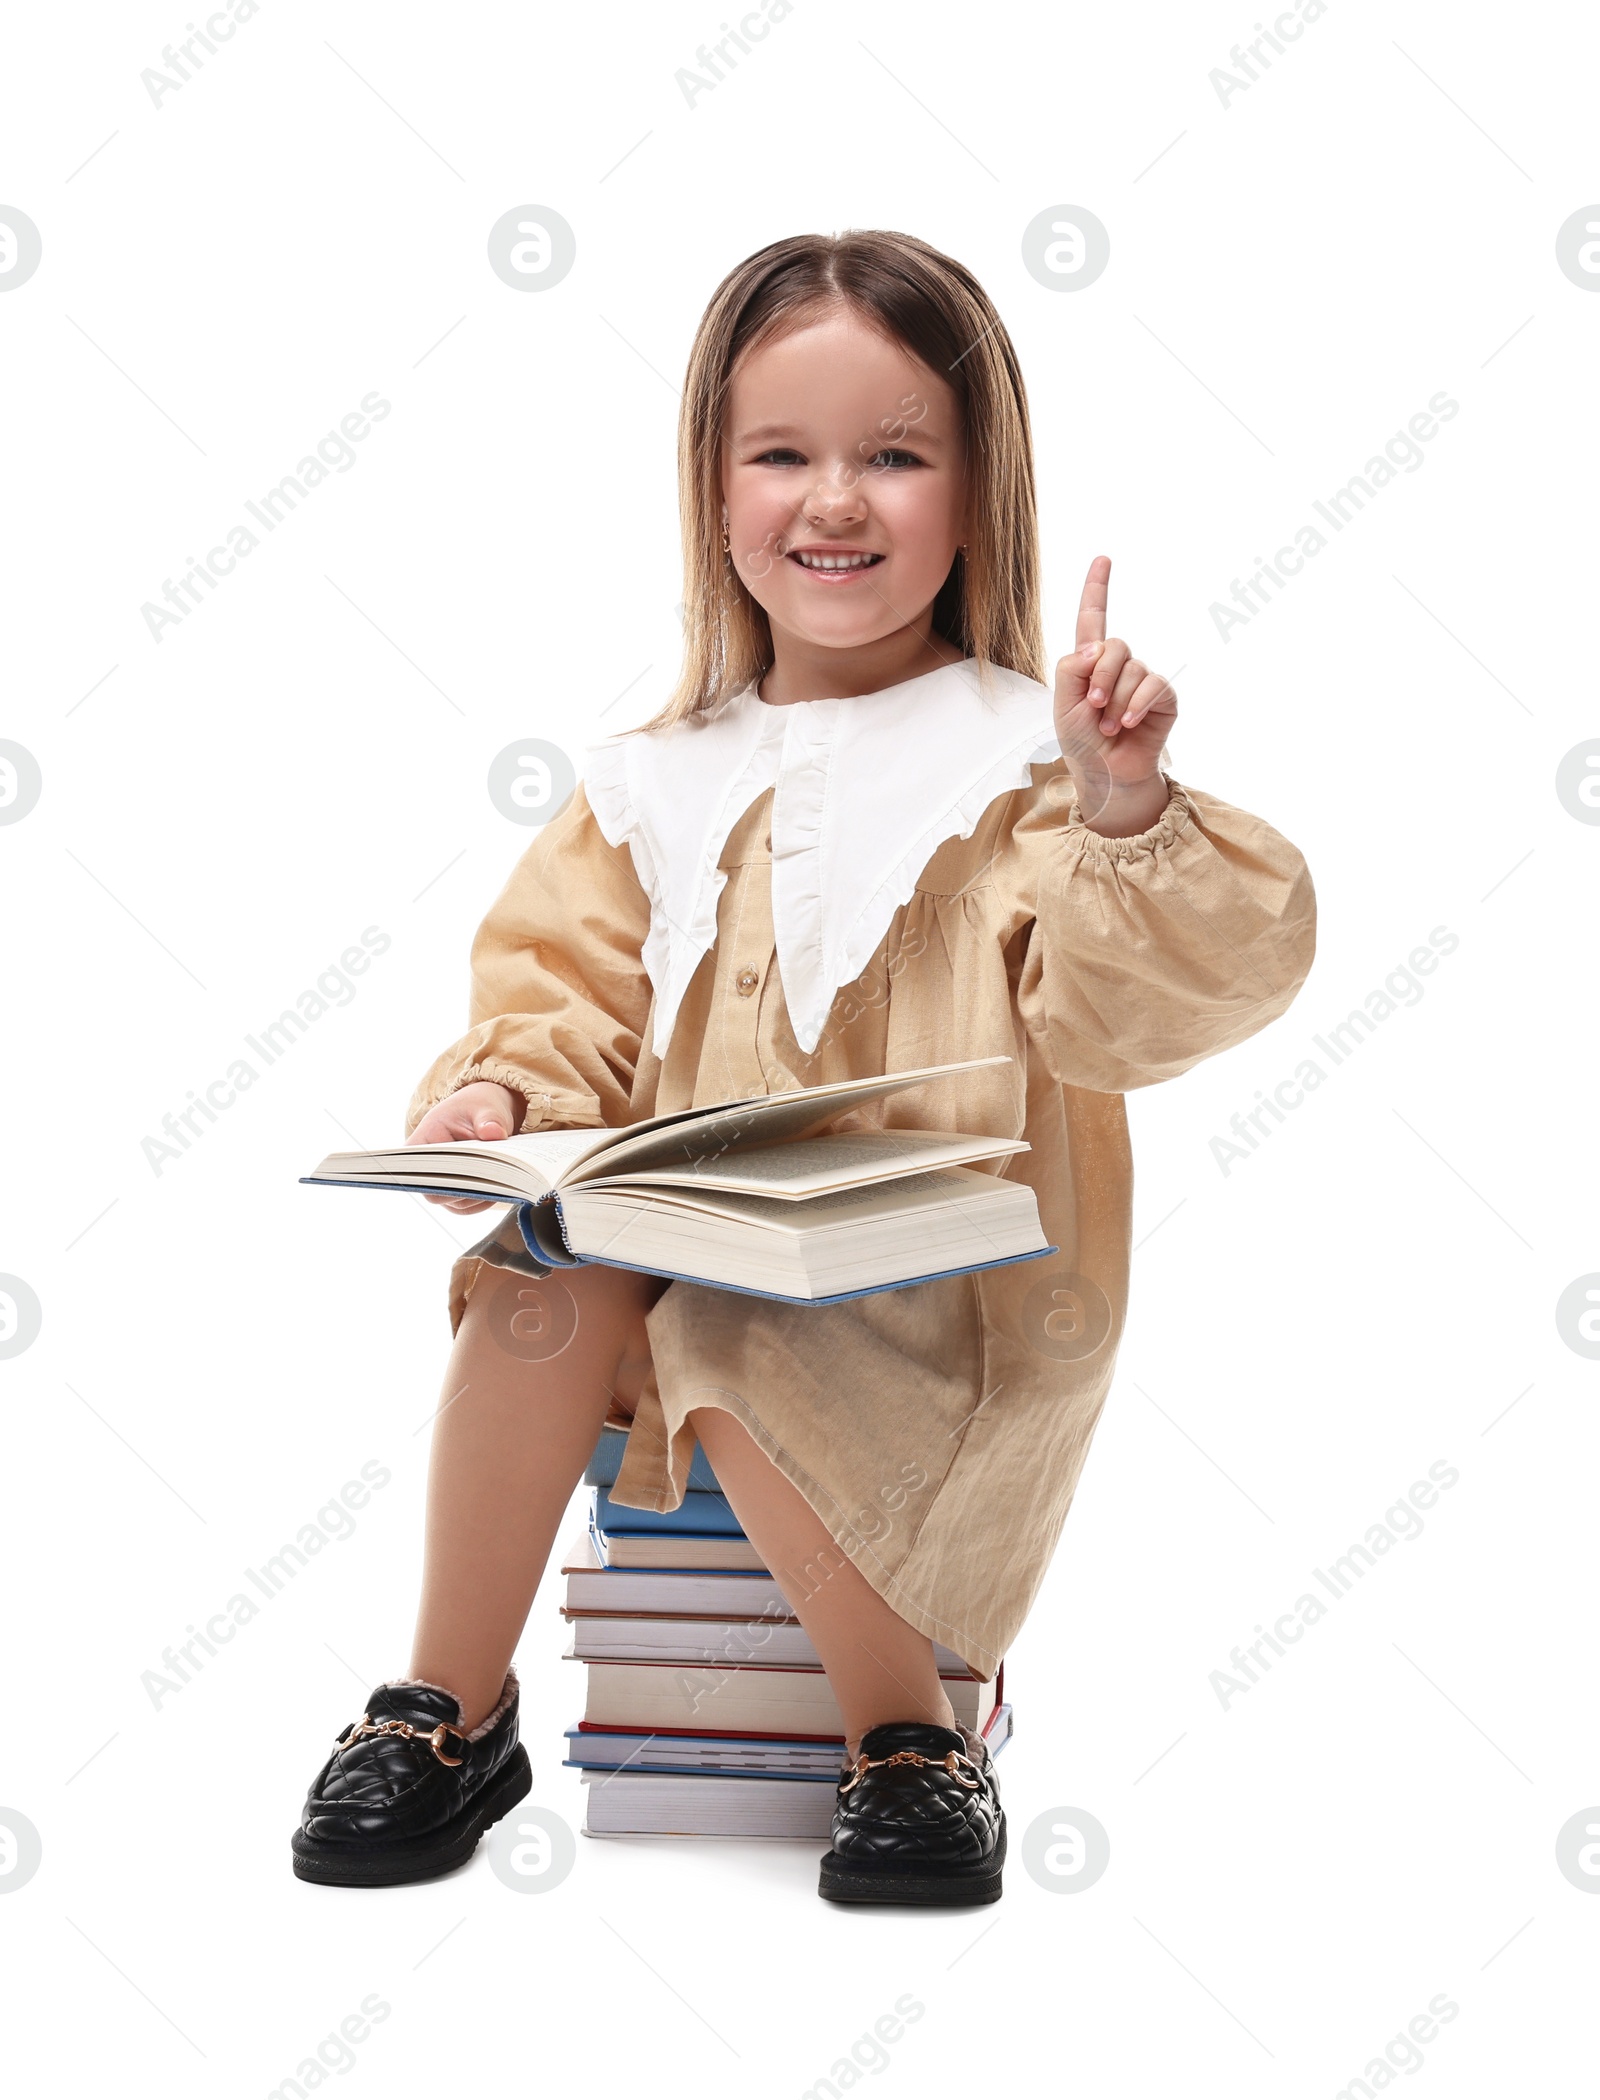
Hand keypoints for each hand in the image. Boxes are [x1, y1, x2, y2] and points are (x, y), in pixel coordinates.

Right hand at [408, 1080, 525, 1213]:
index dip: (437, 1177)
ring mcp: (440, 1184)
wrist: (486, 1115)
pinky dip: (485, 1199)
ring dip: (480, 1195)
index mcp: (423, 1141)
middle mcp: (425, 1168)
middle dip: (467, 1187)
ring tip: (502, 1179)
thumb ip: (488, 1119)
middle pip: (437, 1193)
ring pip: (456, 1204)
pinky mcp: (456, 1193)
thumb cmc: (478, 1109)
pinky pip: (468, 1206)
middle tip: (495, 1177)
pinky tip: (502, 1188)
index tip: (468, 1172)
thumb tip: (494, 1133)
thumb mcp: (484, 1107)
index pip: (417, 1169)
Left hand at [1052, 556, 1177, 834]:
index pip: (1093, 618)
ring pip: (1132, 669)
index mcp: (1090, 662)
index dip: (1097, 588)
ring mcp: (1142, 680)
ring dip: (1115, 701)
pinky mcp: (1163, 697)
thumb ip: (1071, 668)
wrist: (1105, 773)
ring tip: (1109, 726)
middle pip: (1114, 645)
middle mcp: (1119, 665)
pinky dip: (1135, 705)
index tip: (1103, 559)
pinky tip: (1127, 724)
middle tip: (1092, 706)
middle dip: (1100, 677)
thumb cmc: (1082, 741)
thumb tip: (1097, 646)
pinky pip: (1152, 686)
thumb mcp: (1063, 705)